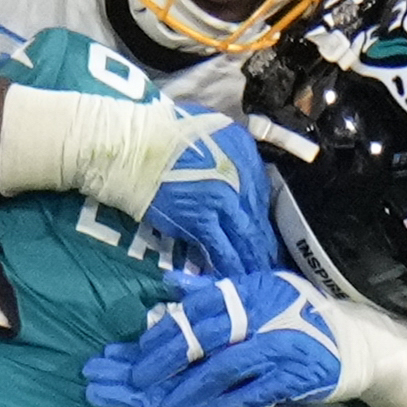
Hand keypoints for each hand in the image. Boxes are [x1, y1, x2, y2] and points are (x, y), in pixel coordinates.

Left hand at [85, 269, 345, 406]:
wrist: (354, 341)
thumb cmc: (297, 316)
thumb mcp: (259, 293)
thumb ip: (214, 292)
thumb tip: (170, 284)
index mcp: (252, 291)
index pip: (199, 308)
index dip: (167, 330)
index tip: (140, 350)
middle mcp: (265, 314)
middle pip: (205, 337)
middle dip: (167, 361)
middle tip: (138, 381)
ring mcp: (280, 347)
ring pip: (224, 369)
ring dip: (189, 391)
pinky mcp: (294, 377)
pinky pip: (249, 396)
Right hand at [145, 107, 279, 276]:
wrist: (134, 146)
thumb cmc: (164, 133)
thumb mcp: (211, 130)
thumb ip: (229, 152)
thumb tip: (234, 174)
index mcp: (245, 155)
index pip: (263, 194)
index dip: (265, 217)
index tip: (267, 232)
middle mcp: (240, 178)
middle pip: (259, 218)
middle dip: (266, 244)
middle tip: (272, 263)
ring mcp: (222, 202)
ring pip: (246, 237)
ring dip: (253, 258)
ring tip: (259, 275)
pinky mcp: (200, 222)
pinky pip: (222, 248)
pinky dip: (230, 264)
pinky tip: (236, 276)